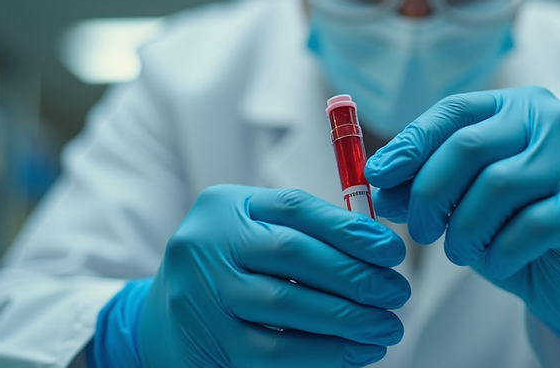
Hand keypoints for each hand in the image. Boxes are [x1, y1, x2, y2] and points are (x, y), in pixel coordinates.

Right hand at [139, 185, 410, 367]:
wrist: (162, 321)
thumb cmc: (229, 267)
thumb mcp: (255, 229)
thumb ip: (307, 229)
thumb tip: (377, 247)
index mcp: (225, 206)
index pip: (296, 209)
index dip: (350, 230)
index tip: (392, 251)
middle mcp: (206, 246)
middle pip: (293, 255)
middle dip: (356, 276)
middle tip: (397, 294)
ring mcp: (202, 297)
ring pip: (286, 306)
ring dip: (348, 319)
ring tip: (387, 326)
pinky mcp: (210, 346)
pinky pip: (276, 354)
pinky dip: (325, 354)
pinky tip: (358, 351)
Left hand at [364, 87, 559, 342]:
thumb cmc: (515, 226)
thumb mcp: (465, 199)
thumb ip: (426, 183)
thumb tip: (380, 185)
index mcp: (518, 106)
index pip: (454, 111)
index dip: (411, 144)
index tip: (377, 175)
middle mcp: (554, 121)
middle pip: (469, 145)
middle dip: (430, 193)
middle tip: (420, 230)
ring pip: (497, 186)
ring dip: (465, 229)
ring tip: (459, 251)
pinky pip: (530, 226)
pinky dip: (501, 251)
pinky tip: (497, 260)